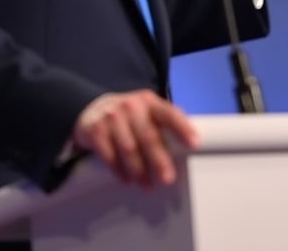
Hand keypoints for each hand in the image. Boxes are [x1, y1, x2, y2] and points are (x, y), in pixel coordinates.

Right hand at [73, 90, 198, 187]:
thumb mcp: (146, 113)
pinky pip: (109, 155)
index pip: (169, 114)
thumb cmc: (130, 116)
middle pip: (149, 136)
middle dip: (159, 160)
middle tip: (167, 179)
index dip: (183, 128)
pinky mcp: (95, 130)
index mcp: (150, 101)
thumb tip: (183, 152)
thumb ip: (162, 126)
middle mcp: (131, 106)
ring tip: (147, 185)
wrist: (93, 110)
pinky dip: (119, 170)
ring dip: (139, 170)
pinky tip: (127, 179)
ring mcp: (112, 117)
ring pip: (129, 149)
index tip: (194, 144)